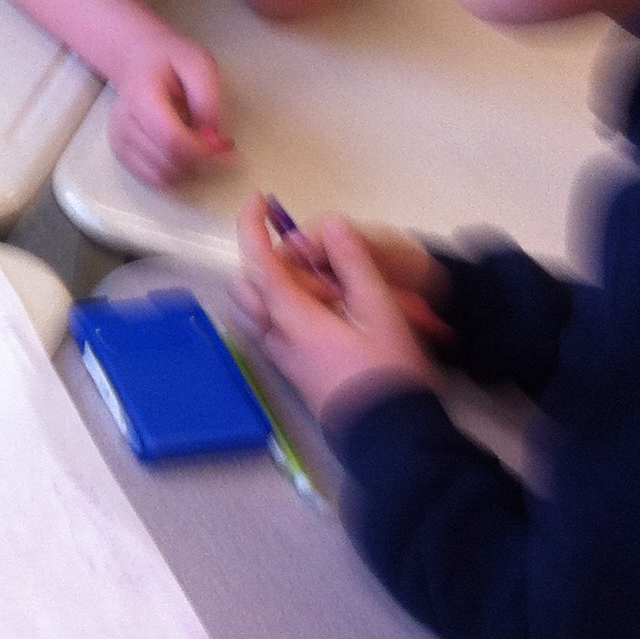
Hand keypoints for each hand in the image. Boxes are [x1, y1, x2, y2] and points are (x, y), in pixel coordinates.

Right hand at [108, 32, 233, 188]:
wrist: (136, 60)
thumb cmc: (167, 61)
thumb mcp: (199, 64)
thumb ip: (209, 99)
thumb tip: (213, 138)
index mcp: (141, 96)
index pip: (171, 140)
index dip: (203, 152)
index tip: (226, 149)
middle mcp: (124, 122)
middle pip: (167, 163)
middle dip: (202, 162)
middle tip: (222, 147)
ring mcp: (120, 140)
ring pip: (162, 177)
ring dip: (190, 170)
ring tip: (204, 148)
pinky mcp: (122, 153)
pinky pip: (153, 180)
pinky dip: (176, 174)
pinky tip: (187, 156)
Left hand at [231, 197, 434, 423]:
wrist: (389, 438)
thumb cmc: (390, 374)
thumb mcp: (382, 313)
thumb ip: (354, 265)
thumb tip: (332, 223)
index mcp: (295, 320)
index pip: (260, 265)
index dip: (252, 228)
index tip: (258, 200)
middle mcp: (276, 338)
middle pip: (249, 286)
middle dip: (269, 260)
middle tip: (318, 262)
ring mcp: (280, 357)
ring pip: (253, 309)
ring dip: (271, 285)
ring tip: (322, 286)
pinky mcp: (290, 371)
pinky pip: (267, 328)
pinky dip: (278, 307)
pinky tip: (320, 310)